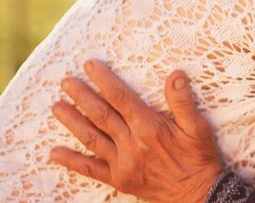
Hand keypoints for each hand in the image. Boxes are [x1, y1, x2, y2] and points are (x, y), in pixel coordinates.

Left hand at [49, 60, 225, 202]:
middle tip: (65, 81)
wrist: (198, 194)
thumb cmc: (199, 158)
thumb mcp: (199, 127)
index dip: (104, 80)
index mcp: (149, 127)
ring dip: (72, 122)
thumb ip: (183, 100)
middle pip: (101, 115)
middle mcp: (131, 144)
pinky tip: (54, 153)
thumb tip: (175, 74)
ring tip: (56, 107)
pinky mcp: (119, 179)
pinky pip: (90, 169)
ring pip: (91, 138)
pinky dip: (71, 160)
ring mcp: (123, 163)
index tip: (90, 65)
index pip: (121, 97)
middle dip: (81, 96)